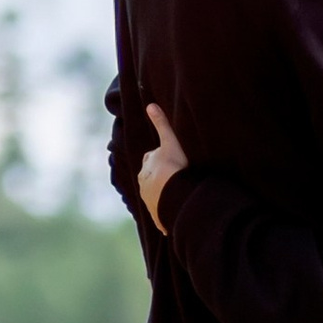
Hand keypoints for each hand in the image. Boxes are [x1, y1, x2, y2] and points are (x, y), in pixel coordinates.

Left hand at [138, 101, 187, 230]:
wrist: (175, 195)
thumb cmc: (174, 168)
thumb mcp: (169, 142)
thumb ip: (161, 124)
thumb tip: (150, 105)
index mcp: (145, 170)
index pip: (150, 160)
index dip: (159, 158)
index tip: (170, 159)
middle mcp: (144, 187)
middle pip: (151, 180)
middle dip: (160, 179)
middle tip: (176, 176)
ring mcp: (151, 203)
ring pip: (156, 198)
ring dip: (164, 196)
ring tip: (178, 195)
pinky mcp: (158, 217)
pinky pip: (162, 217)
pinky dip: (167, 215)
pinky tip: (176, 215)